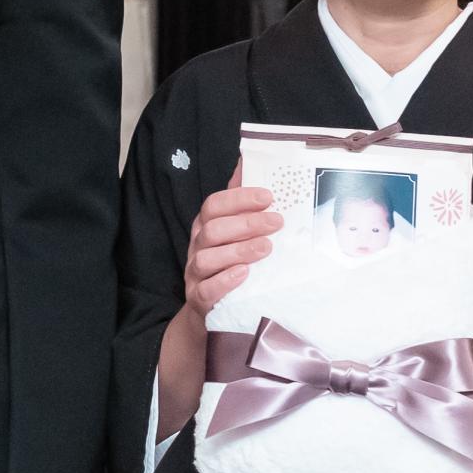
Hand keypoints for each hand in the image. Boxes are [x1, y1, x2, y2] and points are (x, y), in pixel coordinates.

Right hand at [184, 165, 279, 317]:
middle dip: (246, 223)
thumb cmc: (230, 264)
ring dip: (238, 250)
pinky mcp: (199, 300)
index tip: (269, 197)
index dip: (239, 199)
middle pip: (212, 229)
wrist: (213, 311)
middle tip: (277, 222)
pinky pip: (206, 290)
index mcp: (205, 227)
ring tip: (266, 248)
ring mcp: (195, 274)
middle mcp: (197, 247)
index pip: (214, 205)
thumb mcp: (235, 232)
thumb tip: (247, 161)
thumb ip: (240, 202)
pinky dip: (224, 281)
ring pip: (206, 258)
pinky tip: (244, 274)